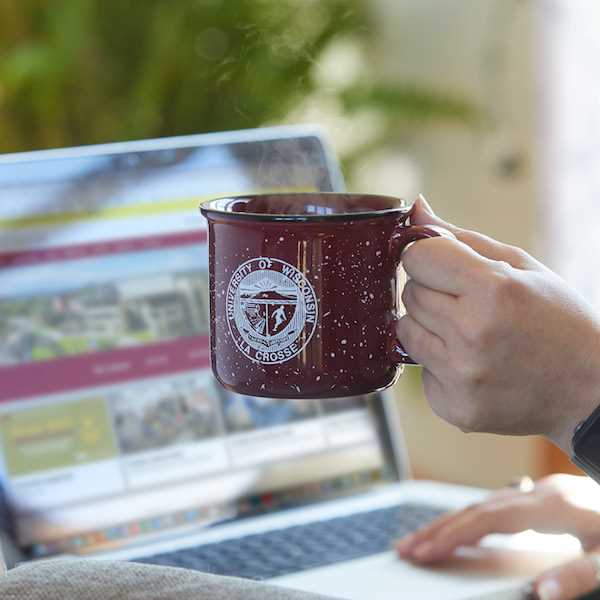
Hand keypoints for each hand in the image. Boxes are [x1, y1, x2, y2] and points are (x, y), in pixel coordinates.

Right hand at [396, 475, 599, 598]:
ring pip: (484, 504)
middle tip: (406, 548)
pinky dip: (471, 518)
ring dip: (450, 522)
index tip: (425, 552)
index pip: (490, 520)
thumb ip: (578, 574)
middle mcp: (542, 493)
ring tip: (421, 540)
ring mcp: (542, 492)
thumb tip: (537, 593)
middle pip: (478, 509)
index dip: (454, 535)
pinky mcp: (546, 497)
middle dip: (439, 529)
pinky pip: (497, 505)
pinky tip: (462, 529)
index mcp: (554, 505)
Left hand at [397, 195, 599, 451]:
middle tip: (468, 303)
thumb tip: (415, 208)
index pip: (416, 256)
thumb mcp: (519, 265)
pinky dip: (437, 363)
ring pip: (405, 330)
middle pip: (410, 293)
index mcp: (492, 290)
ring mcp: (461, 376)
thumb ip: (460, 238)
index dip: (427, 256)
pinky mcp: (453, 407)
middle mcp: (471, 334)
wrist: (590, 390)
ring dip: (429, 326)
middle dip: (432, 291)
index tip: (443, 264)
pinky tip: (473, 363)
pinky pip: (419, 368)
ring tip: (470, 332)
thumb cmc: (556, 318)